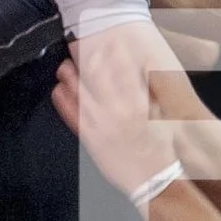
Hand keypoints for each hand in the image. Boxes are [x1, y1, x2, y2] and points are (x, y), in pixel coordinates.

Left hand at [53, 55, 176, 203]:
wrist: (153, 179)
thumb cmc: (160, 147)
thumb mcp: (162, 115)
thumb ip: (151, 93)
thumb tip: (144, 70)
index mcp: (137, 103)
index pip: (121, 69)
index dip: (112, 53)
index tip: (107, 41)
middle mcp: (116, 111)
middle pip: (95, 76)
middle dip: (86, 59)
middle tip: (79, 46)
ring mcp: (100, 124)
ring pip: (79, 91)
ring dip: (70, 76)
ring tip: (65, 65)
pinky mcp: (89, 137)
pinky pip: (71, 114)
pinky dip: (62, 99)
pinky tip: (58, 89)